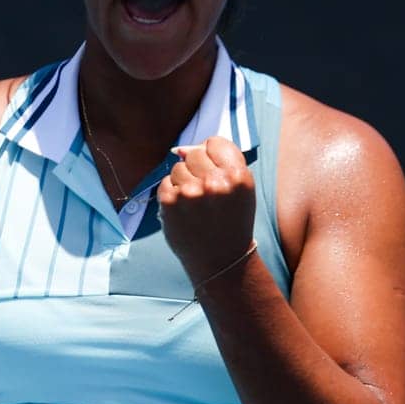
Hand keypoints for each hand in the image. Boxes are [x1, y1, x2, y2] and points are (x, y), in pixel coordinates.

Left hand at [157, 136, 255, 281]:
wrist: (221, 261)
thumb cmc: (230, 223)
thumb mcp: (239, 190)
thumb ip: (219, 163)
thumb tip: (182, 149)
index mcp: (238, 176)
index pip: (215, 143)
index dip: (212, 156)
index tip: (214, 173)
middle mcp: (216, 182)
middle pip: (194, 153)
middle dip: (196, 170)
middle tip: (205, 196)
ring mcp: (191, 192)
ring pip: (178, 168)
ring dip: (183, 183)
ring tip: (195, 206)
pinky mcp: (171, 202)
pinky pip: (165, 183)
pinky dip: (171, 196)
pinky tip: (184, 212)